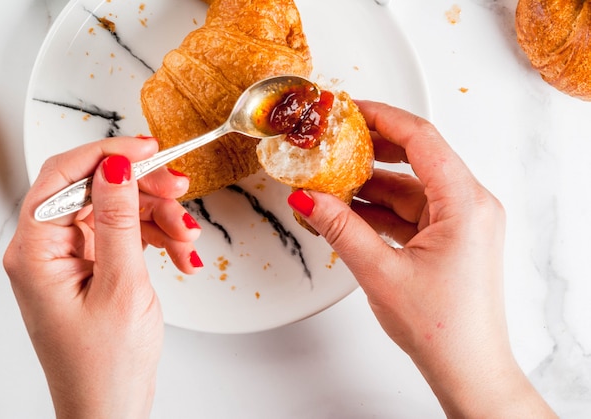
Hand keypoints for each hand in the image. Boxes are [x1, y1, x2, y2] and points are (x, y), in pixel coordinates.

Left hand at [4, 137, 201, 418]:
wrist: (111, 408)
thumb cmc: (105, 365)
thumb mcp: (121, 286)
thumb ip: (119, 220)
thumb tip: (115, 165)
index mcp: (37, 251)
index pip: (63, 175)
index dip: (107, 153)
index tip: (148, 148)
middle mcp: (48, 249)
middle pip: (96, 190)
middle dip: (144, 190)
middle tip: (181, 191)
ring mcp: (71, 257)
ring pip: (118, 210)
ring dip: (159, 218)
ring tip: (187, 239)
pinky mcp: (93, 266)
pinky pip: (127, 234)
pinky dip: (157, 239)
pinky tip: (181, 255)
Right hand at [287, 102, 555, 417]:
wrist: (466, 369)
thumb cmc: (442, 327)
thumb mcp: (380, 272)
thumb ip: (340, 228)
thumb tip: (307, 197)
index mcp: (465, 203)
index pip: (421, 139)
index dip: (382, 118)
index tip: (350, 108)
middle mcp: (470, 206)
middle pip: (416, 158)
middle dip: (372, 149)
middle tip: (335, 139)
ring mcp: (460, 223)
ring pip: (409, 188)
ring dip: (370, 186)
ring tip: (329, 182)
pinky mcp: (449, 239)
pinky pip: (410, 211)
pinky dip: (379, 210)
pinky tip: (347, 211)